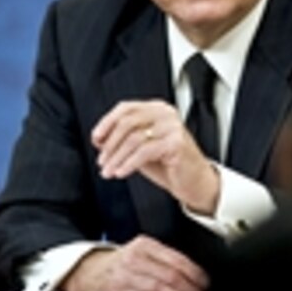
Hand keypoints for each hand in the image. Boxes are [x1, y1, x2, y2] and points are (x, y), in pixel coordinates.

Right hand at [58, 235, 208, 290]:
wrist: (89, 271)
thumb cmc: (123, 263)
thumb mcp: (143, 252)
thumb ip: (166, 261)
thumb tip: (195, 276)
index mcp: (144, 245)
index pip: (176, 259)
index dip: (195, 274)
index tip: (207, 283)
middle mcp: (134, 258)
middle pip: (169, 276)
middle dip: (190, 290)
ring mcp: (124, 276)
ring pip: (158, 290)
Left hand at [91, 99, 219, 213]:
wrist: (195, 182)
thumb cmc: (170, 165)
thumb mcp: (140, 149)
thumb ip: (123, 141)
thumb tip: (99, 140)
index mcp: (156, 109)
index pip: (126, 108)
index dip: (107, 122)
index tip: (96, 138)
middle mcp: (165, 114)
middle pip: (127, 122)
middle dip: (110, 144)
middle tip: (102, 160)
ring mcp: (172, 127)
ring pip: (134, 138)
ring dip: (117, 157)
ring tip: (109, 171)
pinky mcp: (176, 143)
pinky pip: (144, 151)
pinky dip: (129, 163)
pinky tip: (122, 172)